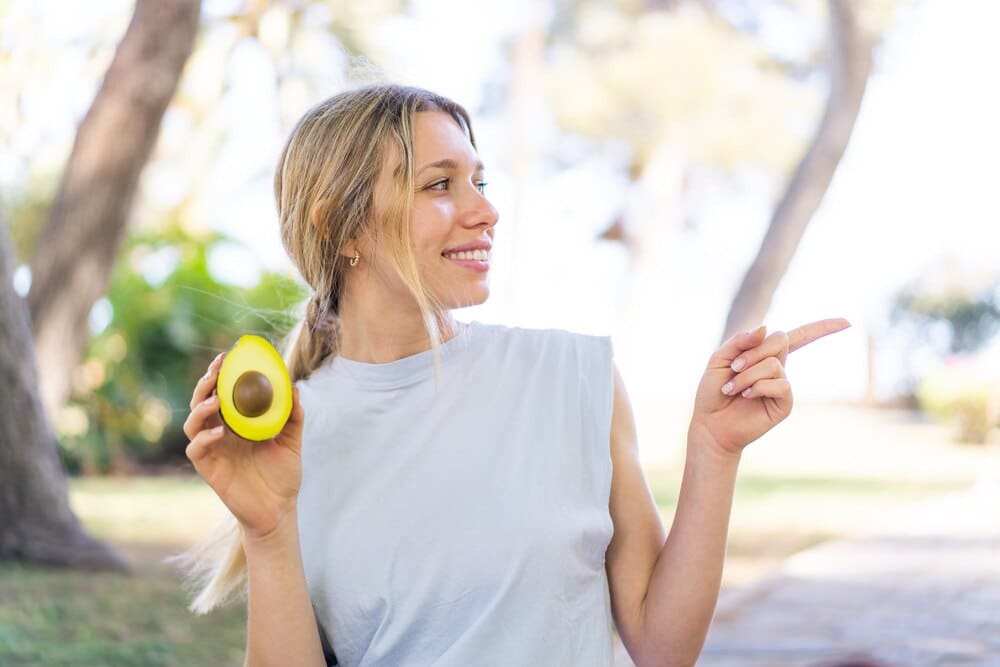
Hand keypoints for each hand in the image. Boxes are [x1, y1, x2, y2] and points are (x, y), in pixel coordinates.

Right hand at [182, 352, 305, 540]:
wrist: (279, 510)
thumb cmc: (283, 476)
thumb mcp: (292, 442)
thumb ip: (293, 416)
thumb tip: (293, 387)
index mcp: (238, 424)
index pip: (222, 393)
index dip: (220, 375)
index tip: (228, 356)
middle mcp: (221, 434)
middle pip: (202, 402)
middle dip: (206, 384)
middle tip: (217, 371)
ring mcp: (213, 451)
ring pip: (192, 423)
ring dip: (200, 408)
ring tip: (216, 400)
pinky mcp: (209, 469)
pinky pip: (196, 449)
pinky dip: (204, 437)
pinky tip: (221, 430)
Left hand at [689, 318, 850, 456]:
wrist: (710, 423)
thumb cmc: (713, 391)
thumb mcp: (720, 358)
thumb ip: (740, 341)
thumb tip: (767, 328)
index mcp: (764, 354)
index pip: (797, 337)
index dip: (822, 328)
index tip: (848, 323)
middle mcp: (777, 367)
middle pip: (781, 340)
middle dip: (753, 352)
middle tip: (734, 368)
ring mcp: (783, 385)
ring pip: (775, 363)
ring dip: (748, 373)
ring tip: (733, 388)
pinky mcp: (785, 403)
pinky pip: (781, 384)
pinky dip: (759, 386)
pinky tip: (746, 396)